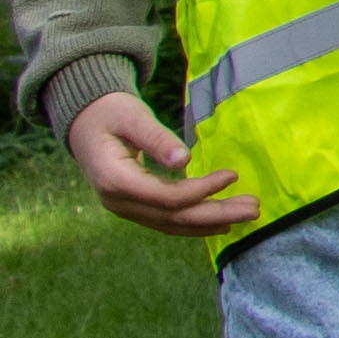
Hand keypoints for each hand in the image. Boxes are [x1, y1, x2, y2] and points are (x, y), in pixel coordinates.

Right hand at [64, 88, 255, 237]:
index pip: (166, 197)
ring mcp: (124, 208)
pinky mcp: (133, 207)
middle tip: (254, 209)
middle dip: (216, 215)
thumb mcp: (132, 117)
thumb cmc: (109, 114)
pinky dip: (195, 223)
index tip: (232, 176)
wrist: (84, 123)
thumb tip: (184, 160)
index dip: (201, 190)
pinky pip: (166, 221)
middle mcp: (118, 202)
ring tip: (246, 215)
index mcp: (115, 181)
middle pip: (174, 218)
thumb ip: (156, 138)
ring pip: (172, 224)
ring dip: (211, 222)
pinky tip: (221, 222)